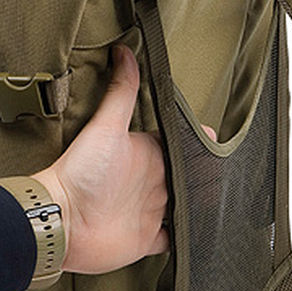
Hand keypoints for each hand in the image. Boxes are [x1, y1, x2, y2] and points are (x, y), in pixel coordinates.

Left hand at [32, 45, 214, 274]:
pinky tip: (196, 233)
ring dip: (198, 206)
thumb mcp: (106, 127)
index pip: (178, 146)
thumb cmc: (79, 172)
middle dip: (205, 177)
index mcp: (145, 155)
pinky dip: (184, 237)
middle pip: (186, 178)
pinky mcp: (145, 239)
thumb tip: (124, 50)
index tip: (217, 140)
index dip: (197, 144)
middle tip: (229, 175)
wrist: (62, 220)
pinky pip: (171, 239)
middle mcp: (149, 183)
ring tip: (223, 204)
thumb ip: (121, 92)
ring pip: (183, 207)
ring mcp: (148, 213)